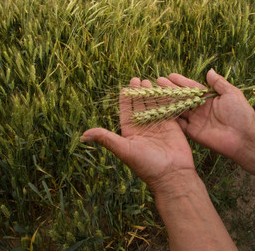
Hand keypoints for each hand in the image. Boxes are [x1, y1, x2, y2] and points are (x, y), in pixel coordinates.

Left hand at [80, 78, 195, 192]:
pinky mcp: (172, 125)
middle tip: (136, 79)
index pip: (126, 111)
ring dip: (151, 93)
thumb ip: (105, 139)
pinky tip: (164, 89)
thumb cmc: (146, 165)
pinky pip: (167, 109)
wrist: (172, 174)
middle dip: (138, 93)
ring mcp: (158, 125)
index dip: (125, 99)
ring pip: (153, 105)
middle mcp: (144, 127)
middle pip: (140, 105)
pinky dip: (165, 99)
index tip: (124, 87)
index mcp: (131, 132)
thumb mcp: (123, 150)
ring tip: (148, 81)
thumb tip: (82, 136)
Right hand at [157, 69, 254, 163]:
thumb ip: (219, 83)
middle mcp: (201, 108)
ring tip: (154, 93)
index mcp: (210, 98)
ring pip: (178, 109)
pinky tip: (158, 111)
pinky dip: (170, 118)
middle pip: (182, 97)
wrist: (243, 138)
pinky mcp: (193, 132)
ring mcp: (196, 120)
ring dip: (167, 101)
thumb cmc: (240, 114)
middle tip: (157, 81)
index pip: (192, 88)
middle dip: (170, 89)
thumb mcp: (231, 94)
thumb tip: (209, 71)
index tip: (170, 75)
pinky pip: (179, 124)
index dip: (181, 81)